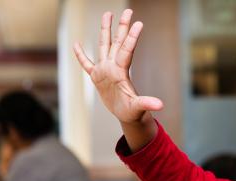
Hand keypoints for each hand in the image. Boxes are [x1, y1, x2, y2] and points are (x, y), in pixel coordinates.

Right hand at [73, 9, 163, 123]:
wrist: (127, 116)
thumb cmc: (134, 112)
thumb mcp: (139, 107)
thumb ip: (147, 103)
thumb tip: (159, 105)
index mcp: (121, 72)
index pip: (127, 50)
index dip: (132, 37)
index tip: (139, 23)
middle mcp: (113, 67)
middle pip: (118, 42)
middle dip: (122, 27)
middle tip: (128, 11)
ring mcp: (104, 70)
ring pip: (104, 46)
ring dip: (105, 31)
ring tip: (107, 14)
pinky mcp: (97, 77)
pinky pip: (86, 63)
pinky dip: (80, 55)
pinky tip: (76, 44)